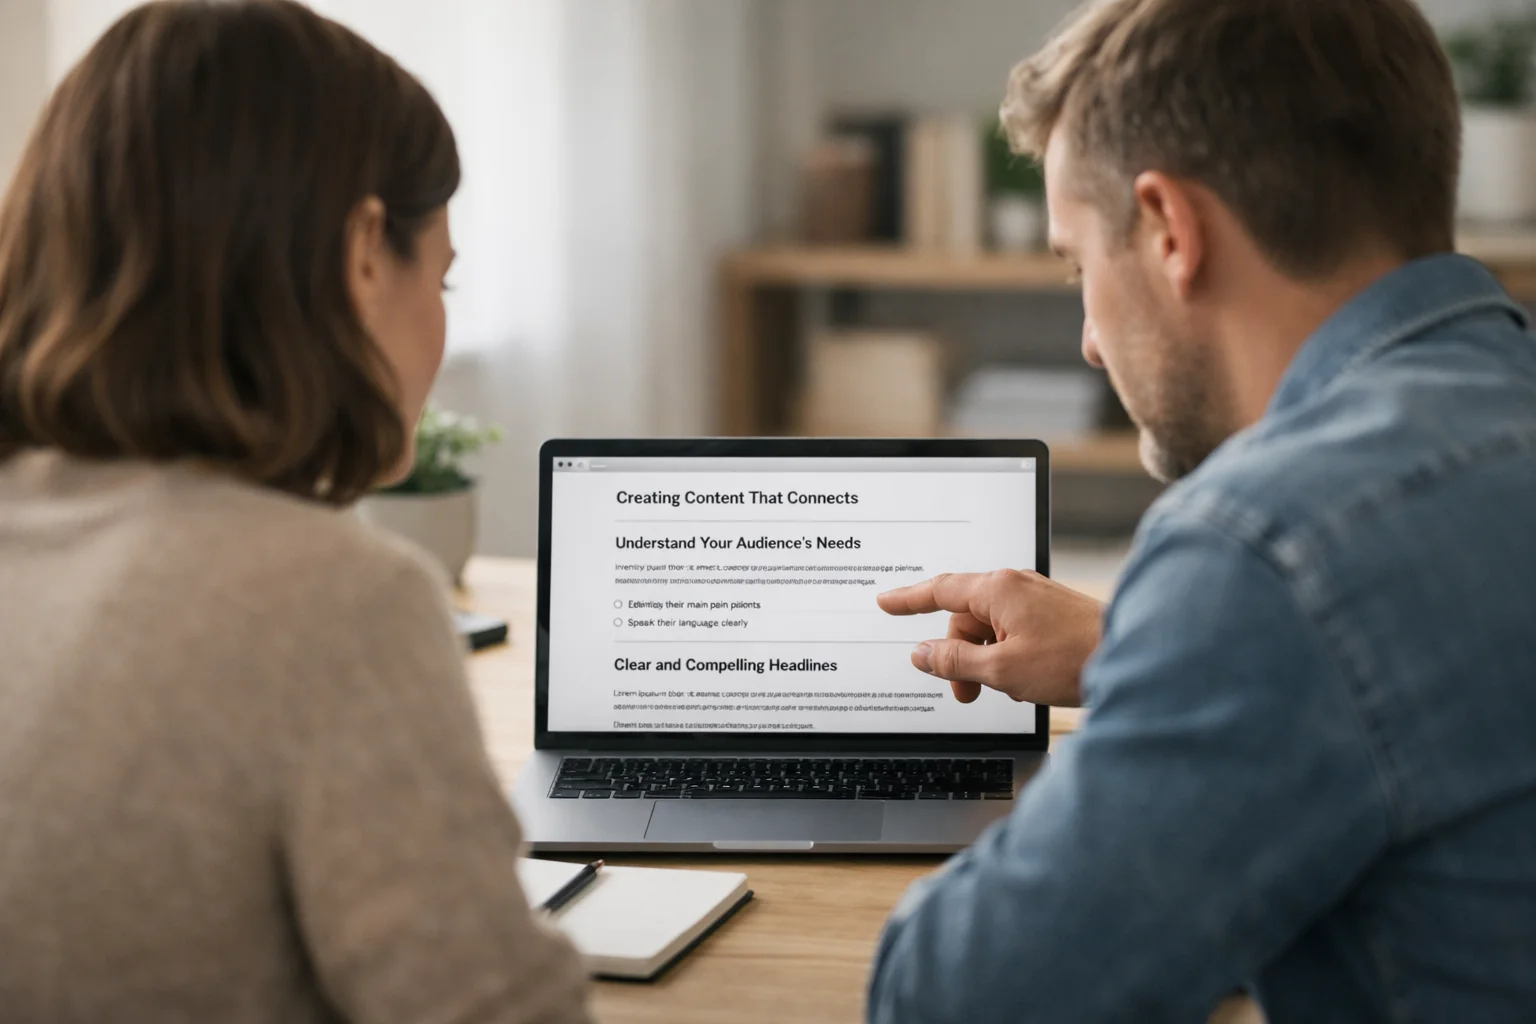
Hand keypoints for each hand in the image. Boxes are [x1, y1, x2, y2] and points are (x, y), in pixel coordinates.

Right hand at [877, 570, 1104, 706]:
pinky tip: (1025, 680)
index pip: (939, 590)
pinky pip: (1012, 631)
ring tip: (1003, 690)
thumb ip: (956, 661)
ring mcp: (1035, 598)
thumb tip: (923, 654)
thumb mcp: (1002, 669)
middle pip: (964, 619)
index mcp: (997, 590)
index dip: (908, 600)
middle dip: (958, 656)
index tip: (886, 603)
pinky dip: (1007, 656)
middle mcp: (1014, 586)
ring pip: (989, 629)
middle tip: (966, 693)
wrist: (1135, 658)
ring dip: (985, 661)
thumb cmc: (1075, 658)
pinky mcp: (1051, 614)